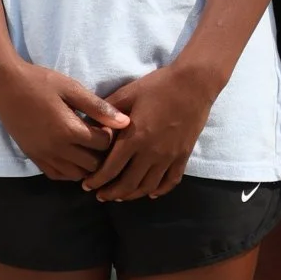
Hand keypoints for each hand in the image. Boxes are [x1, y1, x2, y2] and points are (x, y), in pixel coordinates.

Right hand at [0, 63, 128, 180]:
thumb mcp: (72, 89)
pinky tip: (73, 156)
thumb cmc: (40, 82)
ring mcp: (44, 156)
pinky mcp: (34, 158)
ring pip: (76, 175)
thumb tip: (125, 122)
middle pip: (93, 165)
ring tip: (89, 148)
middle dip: (102, 154)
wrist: (5, 86)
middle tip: (101, 137)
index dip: (111, 136)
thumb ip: (98, 108)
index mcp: (69, 130)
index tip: (109, 125)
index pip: (103, 145)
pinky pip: (57, 175)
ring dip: (87, 165)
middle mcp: (57, 149)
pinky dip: (70, 170)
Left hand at [82, 59, 219, 200]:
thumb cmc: (157, 86)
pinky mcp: (183, 156)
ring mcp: (169, 157)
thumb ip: (106, 114)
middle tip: (100, 195)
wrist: (194, 83)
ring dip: (131, 195)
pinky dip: (159, 190)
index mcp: (134, 138)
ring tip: (120, 195)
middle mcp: (151, 153)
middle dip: (111, 193)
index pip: (110, 169)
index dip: (96, 181)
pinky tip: (151, 193)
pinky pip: (171, 181)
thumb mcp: (126, 94)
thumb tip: (88, 128)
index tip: (86, 185)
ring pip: (148, 187)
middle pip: (128, 184)